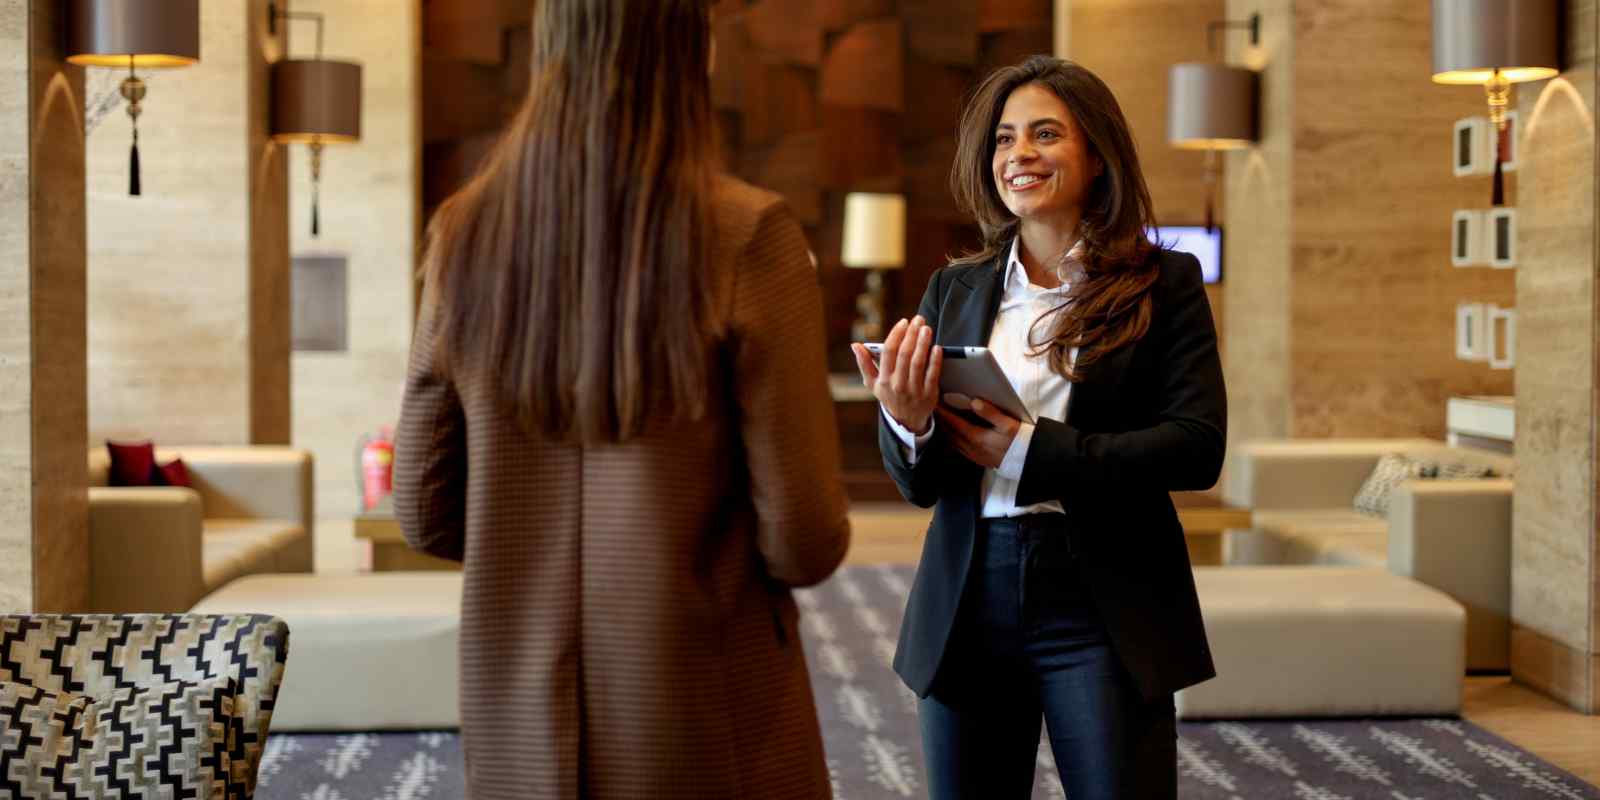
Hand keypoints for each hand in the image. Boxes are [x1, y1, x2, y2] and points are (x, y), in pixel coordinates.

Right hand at [851, 316, 942, 433]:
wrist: (907, 421)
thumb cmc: (890, 395)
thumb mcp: (873, 383)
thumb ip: (864, 364)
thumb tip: (855, 345)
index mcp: (883, 379)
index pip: (888, 352)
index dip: (896, 334)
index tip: (904, 322)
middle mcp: (897, 385)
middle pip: (904, 354)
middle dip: (912, 334)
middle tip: (918, 319)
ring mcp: (914, 390)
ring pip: (918, 362)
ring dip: (923, 343)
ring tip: (926, 329)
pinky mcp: (928, 395)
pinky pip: (932, 374)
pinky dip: (935, 360)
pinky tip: (936, 347)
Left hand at [935, 399, 1021, 468]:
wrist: (1026, 460)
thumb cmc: (1019, 440)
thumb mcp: (1008, 424)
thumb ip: (991, 413)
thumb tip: (975, 402)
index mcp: (977, 437)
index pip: (954, 422)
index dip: (943, 412)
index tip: (935, 402)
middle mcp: (971, 447)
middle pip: (949, 431)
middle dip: (940, 419)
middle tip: (933, 407)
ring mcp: (972, 454)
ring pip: (951, 440)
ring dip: (944, 429)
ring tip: (939, 418)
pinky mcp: (976, 458)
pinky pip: (957, 447)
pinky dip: (951, 438)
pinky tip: (951, 432)